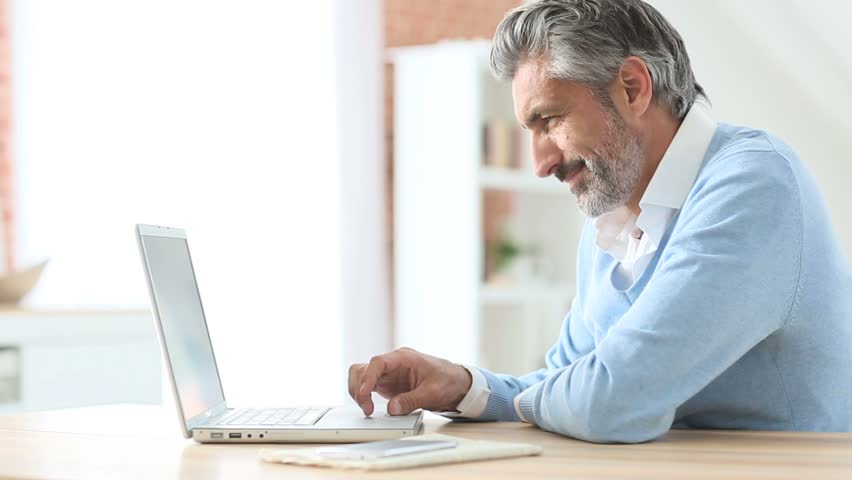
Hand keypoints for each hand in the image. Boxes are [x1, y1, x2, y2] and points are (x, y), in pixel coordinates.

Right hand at [348, 347, 472, 415]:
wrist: (456, 383)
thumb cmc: (447, 381)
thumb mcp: (433, 393)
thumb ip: (412, 400)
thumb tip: (391, 408)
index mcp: (404, 358)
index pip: (378, 362)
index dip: (368, 377)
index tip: (365, 394)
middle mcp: (393, 363)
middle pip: (364, 369)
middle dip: (360, 388)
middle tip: (367, 409)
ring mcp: (388, 373)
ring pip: (361, 376)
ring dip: (359, 391)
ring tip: (367, 409)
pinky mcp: (387, 383)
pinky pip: (367, 385)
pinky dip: (363, 395)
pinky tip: (369, 407)